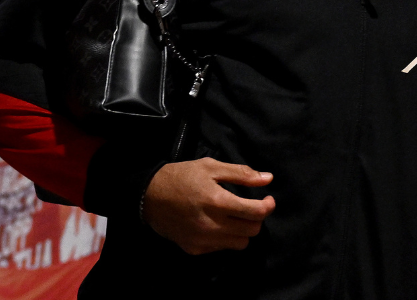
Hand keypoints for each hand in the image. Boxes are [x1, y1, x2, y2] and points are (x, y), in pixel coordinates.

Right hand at [142, 158, 275, 254]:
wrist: (149, 197)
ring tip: (235, 217)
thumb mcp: (211, 167)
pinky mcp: (195, 249)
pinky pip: (222, 248)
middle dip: (257, 218)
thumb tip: (268, 179)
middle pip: (252, 231)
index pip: (256, 212)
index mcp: (217, 202)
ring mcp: (203, 240)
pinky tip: (218, 225)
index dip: (268, 206)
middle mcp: (212, 225)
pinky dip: (226, 238)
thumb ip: (241, 174)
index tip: (268, 200)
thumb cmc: (181, 177)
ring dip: (243, 230)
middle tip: (251, 207)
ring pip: (240, 244)